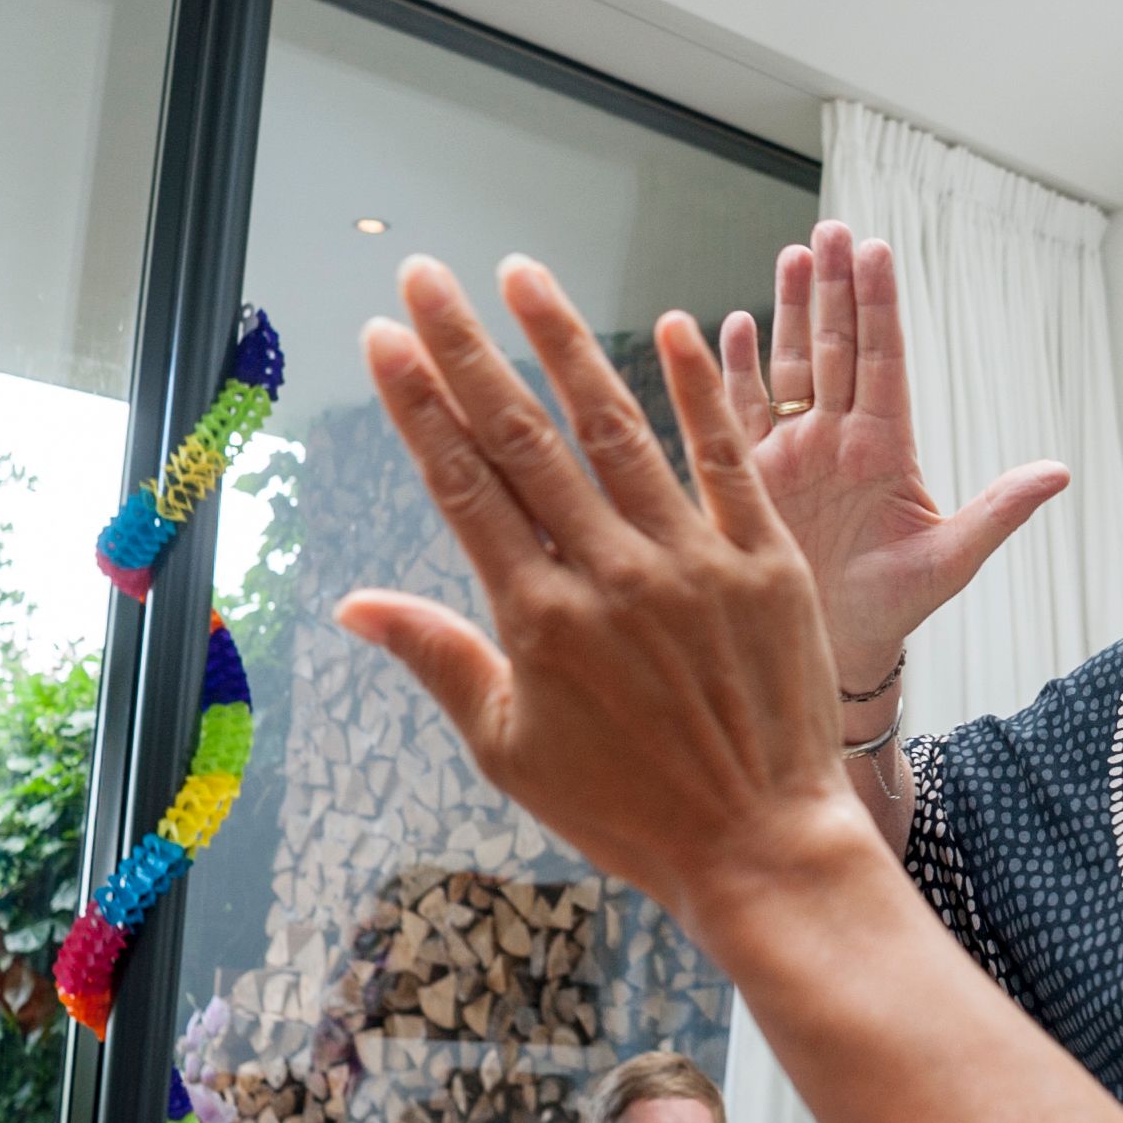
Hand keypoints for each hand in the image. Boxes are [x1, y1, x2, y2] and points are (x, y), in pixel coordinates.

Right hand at [335, 258, 868, 935]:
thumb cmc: (629, 810)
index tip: (383, 339)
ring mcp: (694, 562)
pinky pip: (729, 459)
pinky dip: (701, 392)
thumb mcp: (510, 750)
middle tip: (425, 276)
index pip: (463, 483)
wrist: (761, 847)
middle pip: (524, 438)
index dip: (418, 404)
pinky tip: (679, 325)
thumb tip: (354, 605)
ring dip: (565, 344)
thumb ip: (437, 660)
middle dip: (466, 349)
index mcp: (539, 619)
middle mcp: (611, 575)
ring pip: (618, 429)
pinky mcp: (768, 562)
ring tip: (523, 275)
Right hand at [723, 222, 1067, 677]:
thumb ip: (1000, 511)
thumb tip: (1060, 472)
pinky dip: (734, 369)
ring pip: (791, 365)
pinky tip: (734, 325)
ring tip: (796, 255)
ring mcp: (794, 452)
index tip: (877, 252)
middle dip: (835, 288)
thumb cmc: (895, 609)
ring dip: (792, 311)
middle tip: (834, 231)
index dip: (879, 307)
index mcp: (887, 448)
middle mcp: (839, 439)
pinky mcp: (751, 473)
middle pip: (836, 348)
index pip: (884, 361)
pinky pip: (741, 410)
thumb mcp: (952, 561)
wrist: (836, 651)